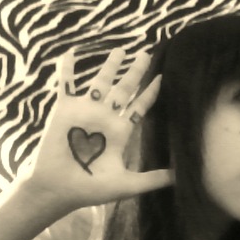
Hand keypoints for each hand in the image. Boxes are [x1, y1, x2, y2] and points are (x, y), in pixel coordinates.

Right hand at [22, 48, 172, 210]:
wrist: (58, 189)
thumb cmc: (91, 188)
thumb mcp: (128, 184)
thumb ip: (154, 178)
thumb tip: (182, 177)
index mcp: (120, 132)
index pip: (139, 107)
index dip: (150, 93)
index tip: (162, 78)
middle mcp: (105, 118)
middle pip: (124, 89)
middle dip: (135, 72)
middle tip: (146, 54)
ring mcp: (85, 112)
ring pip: (100, 82)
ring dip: (110, 66)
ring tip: (121, 49)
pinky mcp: (65, 110)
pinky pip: (66, 84)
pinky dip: (66, 69)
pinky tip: (70, 52)